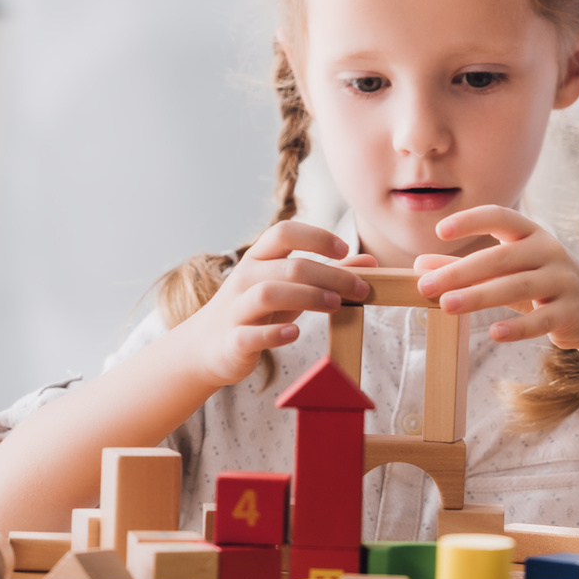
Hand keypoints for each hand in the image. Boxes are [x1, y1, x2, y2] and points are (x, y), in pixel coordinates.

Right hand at [180, 222, 368, 386]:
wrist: (208, 345)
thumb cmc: (258, 311)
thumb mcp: (291, 287)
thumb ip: (329, 273)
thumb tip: (370, 261)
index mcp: (258, 258)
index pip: (284, 232)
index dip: (316, 237)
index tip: (344, 249)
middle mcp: (245, 278)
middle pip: (289, 266)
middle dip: (329, 275)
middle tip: (360, 288)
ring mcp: (236, 308)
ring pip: (268, 294)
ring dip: (307, 297)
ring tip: (335, 305)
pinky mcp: (233, 340)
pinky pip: (251, 334)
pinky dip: (275, 334)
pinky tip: (295, 334)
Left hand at [414, 205, 578, 348]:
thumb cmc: (540, 284)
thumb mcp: (506, 272)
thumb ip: (466, 267)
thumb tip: (420, 266)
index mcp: (532, 234)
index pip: (501, 216)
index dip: (472, 220)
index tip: (440, 232)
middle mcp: (549, 251)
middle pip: (501, 257)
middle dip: (461, 271)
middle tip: (427, 286)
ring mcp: (563, 281)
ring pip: (518, 286)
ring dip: (479, 296)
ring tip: (447, 306)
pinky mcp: (570, 311)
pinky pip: (542, 319)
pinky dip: (518, 328)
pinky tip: (494, 333)